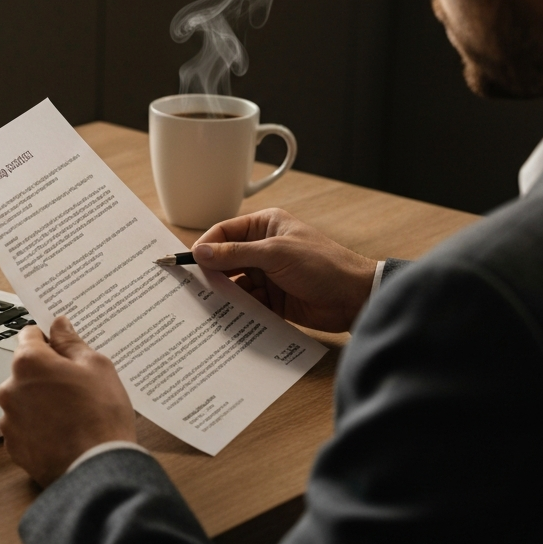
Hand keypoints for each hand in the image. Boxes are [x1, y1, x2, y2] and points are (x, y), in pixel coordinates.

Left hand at [0, 316, 136, 486]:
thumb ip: (72, 342)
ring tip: (73, 414)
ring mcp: (9, 420)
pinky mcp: (14, 447)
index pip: (29, 335)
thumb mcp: (97, 367)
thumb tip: (59, 325)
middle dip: (47, 373)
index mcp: (28, 362)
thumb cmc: (101, 416)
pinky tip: (64, 433)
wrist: (98, 471)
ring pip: (25, 400)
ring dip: (42, 401)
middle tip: (77, 385)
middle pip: (26, 370)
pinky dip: (39, 427)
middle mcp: (10, 389)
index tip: (63, 346)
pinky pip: (25, 427)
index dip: (49, 339)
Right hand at [192, 208, 376, 332]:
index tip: (188, 262)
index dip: (206, 246)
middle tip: (193, 286)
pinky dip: (237, 309)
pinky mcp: (271, 299)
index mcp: (264, 227)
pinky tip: (227, 316)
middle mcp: (263, 249)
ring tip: (207, 305)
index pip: (224, 232)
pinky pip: (246, 303)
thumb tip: (201, 252)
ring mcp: (267, 275)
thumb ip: (236, 253)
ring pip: (234, 283)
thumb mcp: (275, 254)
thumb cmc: (322, 265)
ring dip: (224, 293)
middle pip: (225, 259)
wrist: (354, 298)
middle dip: (211, 272)